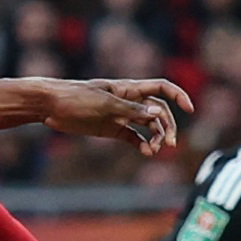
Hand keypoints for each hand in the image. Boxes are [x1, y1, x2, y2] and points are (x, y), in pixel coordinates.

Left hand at [43, 77, 195, 152]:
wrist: (50, 106)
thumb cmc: (76, 98)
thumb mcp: (105, 104)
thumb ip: (131, 110)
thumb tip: (158, 113)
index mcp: (129, 88)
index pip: (161, 88)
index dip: (178, 96)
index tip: (190, 110)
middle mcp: (128, 101)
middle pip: (158, 112)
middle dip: (167, 126)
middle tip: (169, 144)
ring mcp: (120, 116)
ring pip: (147, 126)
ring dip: (155, 138)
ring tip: (154, 151)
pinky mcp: (111, 129)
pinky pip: (132, 137)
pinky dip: (141, 144)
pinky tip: (145, 152)